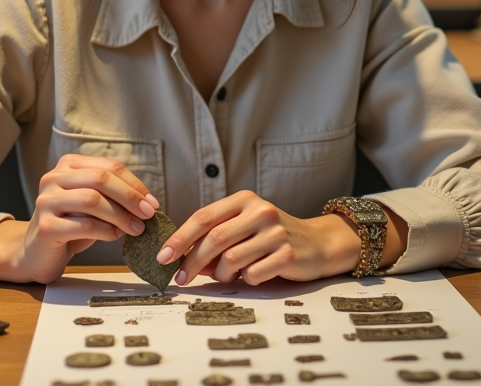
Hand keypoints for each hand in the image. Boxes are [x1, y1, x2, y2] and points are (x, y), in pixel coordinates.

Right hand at [0, 154, 159, 283]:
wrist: (35, 253)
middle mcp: (53, 179)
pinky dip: (106, 231)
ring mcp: (47, 202)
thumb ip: (112, 195)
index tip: (152, 201)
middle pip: (101, 179)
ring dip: (121, 215)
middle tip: (149, 213)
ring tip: (137, 228)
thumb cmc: (70, 226)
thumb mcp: (92, 204)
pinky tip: (116, 236)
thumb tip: (148, 201)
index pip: (108, 166)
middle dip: (130, 197)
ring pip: (92, 200)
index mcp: (68, 166)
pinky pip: (84, 225)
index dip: (134, 183)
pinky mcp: (46, 227)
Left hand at [153, 190, 363, 285]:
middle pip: (214, 239)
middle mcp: (260, 211)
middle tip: (180, 278)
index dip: (180, 238)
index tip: (163, 256)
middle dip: (191, 262)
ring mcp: (275, 232)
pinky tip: (253, 274)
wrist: (317, 243)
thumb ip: (216, 239)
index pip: (204, 217)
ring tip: (226, 276)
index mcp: (245, 199)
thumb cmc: (271, 237)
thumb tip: (182, 260)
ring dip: (221, 274)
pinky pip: (252, 274)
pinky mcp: (287, 254)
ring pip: (231, 260)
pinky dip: (245, 280)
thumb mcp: (244, 228)